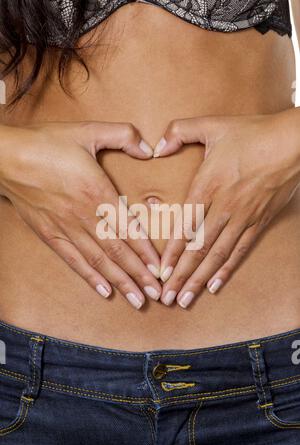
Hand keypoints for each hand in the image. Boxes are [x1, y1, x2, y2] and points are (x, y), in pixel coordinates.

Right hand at [0, 122, 161, 308]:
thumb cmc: (47, 143)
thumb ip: (123, 136)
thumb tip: (149, 148)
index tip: (160, 269)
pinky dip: (90, 277)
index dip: (146, 251)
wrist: (6, 158)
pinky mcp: (50, 234)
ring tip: (137, 300)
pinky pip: (73, 260)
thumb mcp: (88, 130)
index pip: (128, 228)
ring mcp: (66, 228)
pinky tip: (104, 291)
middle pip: (117, 251)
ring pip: (98, 261)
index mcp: (97, 191)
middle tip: (157, 294)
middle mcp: (84, 215)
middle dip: (139, 275)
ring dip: (120, 282)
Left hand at [153, 111, 299, 307]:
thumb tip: (156, 148)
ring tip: (185, 300)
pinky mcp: (259, 222)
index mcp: (208, 185)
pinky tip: (214, 286)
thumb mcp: (212, 125)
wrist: (293, 143)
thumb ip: (179, 131)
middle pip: (198, 249)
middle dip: (180, 276)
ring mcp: (243, 217)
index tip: (159, 273)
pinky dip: (226, 270)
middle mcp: (224, 207)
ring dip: (199, 280)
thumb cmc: (252, 133)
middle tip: (166, 298)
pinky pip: (240, 251)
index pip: (185, 226)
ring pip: (217, 256)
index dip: (171, 252)